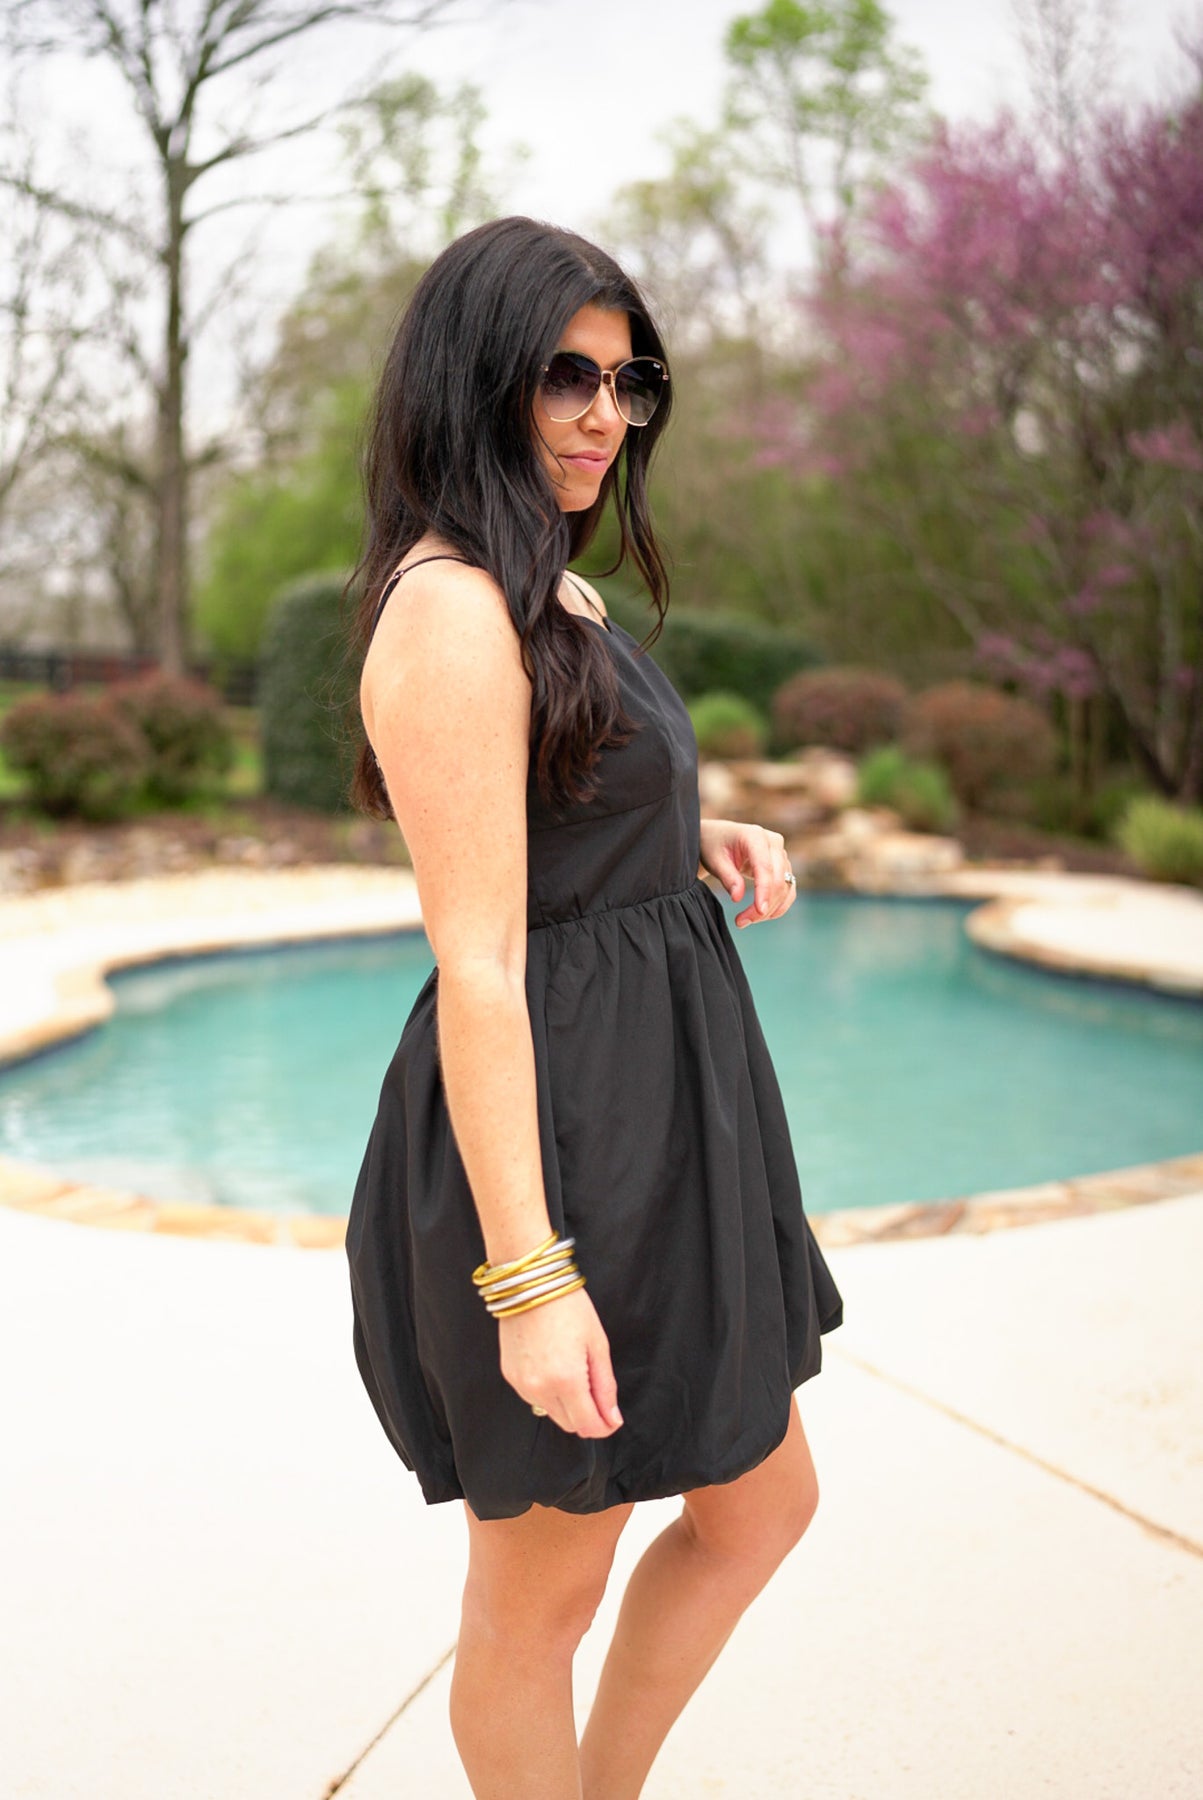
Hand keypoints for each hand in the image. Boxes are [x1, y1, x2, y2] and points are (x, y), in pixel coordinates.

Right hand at [498, 1288, 622, 1437]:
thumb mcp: (598, 1344)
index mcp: (566, 1381)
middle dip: (587, 1416)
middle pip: (569, 1425)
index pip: (588, 1426)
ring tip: (574, 1370)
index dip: (605, 1426)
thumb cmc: (567, 1306)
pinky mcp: (510, 1376)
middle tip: (596, 1390)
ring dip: (567, 1405)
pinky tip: (555, 1366)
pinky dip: (548, 1392)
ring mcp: (521, 1384)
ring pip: (551, 1413)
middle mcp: (540, 1389)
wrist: (530, 1283)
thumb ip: (605, 1387)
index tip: (612, 1417)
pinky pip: (534, 1398)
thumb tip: (612, 1419)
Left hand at [699, 818, 796, 927]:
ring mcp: (781, 854)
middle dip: (764, 905)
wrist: (718, 838)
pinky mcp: (783, 866)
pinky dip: (778, 906)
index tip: (759, 911)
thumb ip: (727, 877)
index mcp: (755, 835)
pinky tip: (761, 916)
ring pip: (785, 887)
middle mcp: (773, 842)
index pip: (765, 867)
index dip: (764, 890)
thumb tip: (738, 898)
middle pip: (778, 879)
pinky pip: (788, 890)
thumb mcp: (714, 860)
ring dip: (770, 909)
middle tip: (741, 922)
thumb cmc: (713, 846)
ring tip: (744, 921)